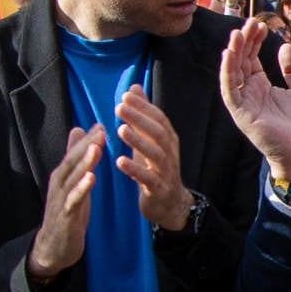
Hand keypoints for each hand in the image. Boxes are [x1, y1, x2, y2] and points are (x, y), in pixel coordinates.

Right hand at [26, 124, 100, 284]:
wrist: (54, 247)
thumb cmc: (66, 213)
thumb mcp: (71, 185)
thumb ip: (75, 159)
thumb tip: (78, 131)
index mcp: (63, 176)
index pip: (75, 153)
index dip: (88, 139)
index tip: (102, 124)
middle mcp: (59, 184)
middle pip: (73, 161)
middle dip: (86, 145)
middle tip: (101, 129)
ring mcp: (61, 199)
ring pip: (73, 177)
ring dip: (84, 162)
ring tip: (96, 148)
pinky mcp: (66, 215)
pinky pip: (74, 199)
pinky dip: (81, 187)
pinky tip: (91, 177)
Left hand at [111, 86, 193, 231]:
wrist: (170, 204)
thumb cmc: (156, 168)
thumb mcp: (150, 139)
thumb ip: (142, 114)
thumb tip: (134, 88)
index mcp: (168, 140)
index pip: (159, 118)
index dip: (144, 107)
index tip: (126, 95)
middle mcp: (170, 153)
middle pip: (158, 132)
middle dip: (140, 119)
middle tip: (120, 107)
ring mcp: (166, 172)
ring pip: (156, 154)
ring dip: (138, 141)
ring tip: (120, 130)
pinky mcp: (159, 189)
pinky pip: (148, 179)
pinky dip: (135, 170)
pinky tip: (120, 161)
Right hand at [222, 17, 290, 183]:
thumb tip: (284, 46)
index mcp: (261, 86)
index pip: (251, 58)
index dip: (254, 41)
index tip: (260, 25)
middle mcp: (249, 92)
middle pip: (241, 62)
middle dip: (243, 41)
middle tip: (249, 22)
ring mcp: (244, 103)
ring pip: (232, 73)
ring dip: (233, 53)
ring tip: (236, 34)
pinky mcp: (242, 115)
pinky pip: (231, 92)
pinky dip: (228, 74)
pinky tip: (229, 56)